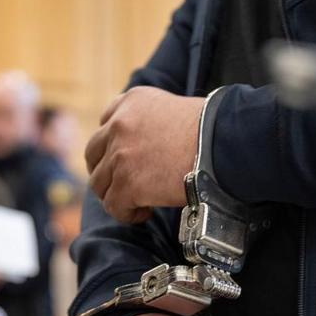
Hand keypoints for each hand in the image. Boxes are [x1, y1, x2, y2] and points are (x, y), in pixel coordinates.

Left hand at [84, 86, 204, 222]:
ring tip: (138, 202)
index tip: (123, 157)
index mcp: (132, 101)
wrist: (222, 145)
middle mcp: (119, 124)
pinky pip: (113, 206)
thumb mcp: (174, 110)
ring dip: (116, 195)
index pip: (105, 121)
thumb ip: (151, 122)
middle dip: (105, 171)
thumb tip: (147, 148)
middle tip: (122, 184)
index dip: (111, 144)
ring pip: (99, 184)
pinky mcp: (127, 183)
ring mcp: (120, 155)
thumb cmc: (211, 131)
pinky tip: (144, 213)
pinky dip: (126, 214)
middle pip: (93, 153)